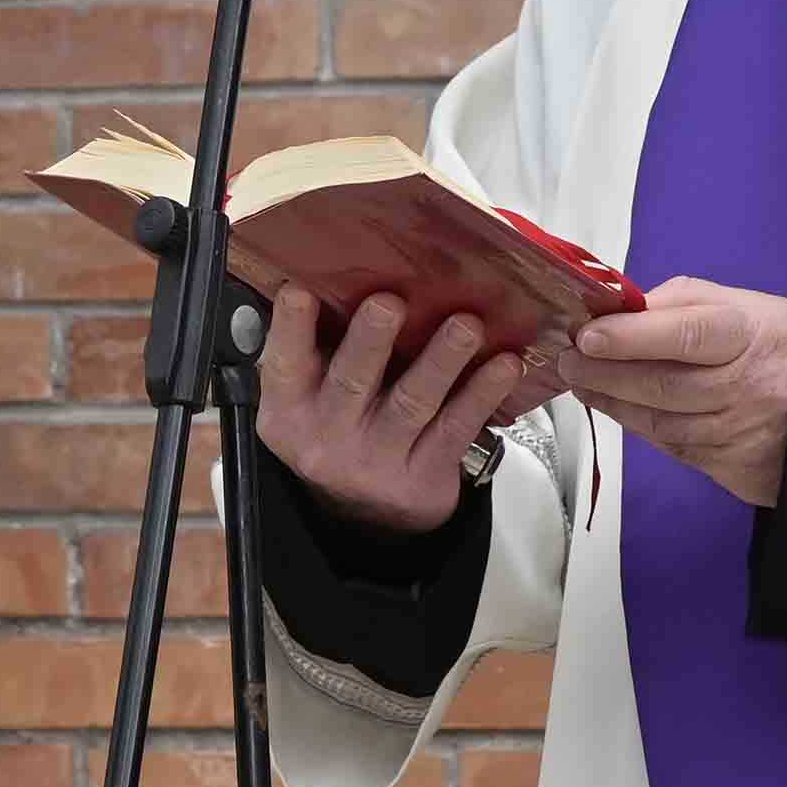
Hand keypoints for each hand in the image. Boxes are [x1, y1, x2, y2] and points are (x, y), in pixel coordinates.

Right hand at [254, 281, 536, 536]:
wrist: (366, 515)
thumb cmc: (338, 429)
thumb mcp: (305, 401)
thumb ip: (312, 352)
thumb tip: (330, 271)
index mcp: (290, 410)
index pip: (284, 365)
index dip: (290, 329)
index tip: (300, 290)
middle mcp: (327, 437)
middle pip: (351, 384)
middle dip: (370, 341)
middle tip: (389, 303)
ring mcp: (377, 460)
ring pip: (411, 403)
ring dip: (441, 360)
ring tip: (466, 325)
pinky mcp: (423, 476)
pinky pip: (456, 429)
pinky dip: (481, 395)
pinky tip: (503, 365)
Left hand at [558, 277, 786, 508]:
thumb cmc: (771, 338)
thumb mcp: (735, 303)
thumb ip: (675, 305)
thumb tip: (615, 316)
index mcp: (749, 334)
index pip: (684, 335)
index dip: (631, 337)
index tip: (587, 336)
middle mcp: (749, 387)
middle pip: (663, 386)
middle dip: (605, 373)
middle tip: (567, 360)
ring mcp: (743, 433)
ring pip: (662, 424)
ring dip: (614, 404)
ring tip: (583, 383)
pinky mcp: (739, 469)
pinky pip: (677, 451)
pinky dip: (642, 430)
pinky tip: (620, 410)